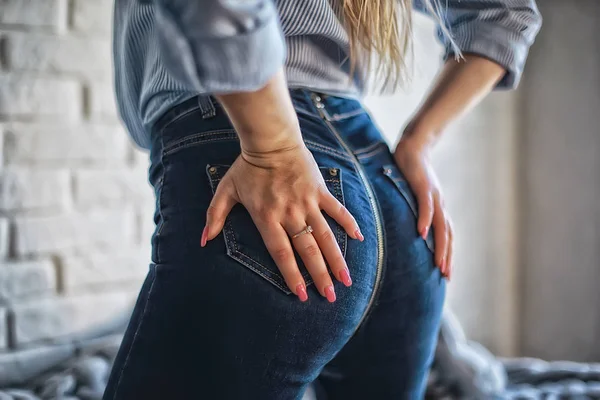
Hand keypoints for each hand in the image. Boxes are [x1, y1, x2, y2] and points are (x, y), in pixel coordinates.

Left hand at [201, 143, 362, 301]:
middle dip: (320, 276)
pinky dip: (348, 223)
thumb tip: (203, 240)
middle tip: (330, 297)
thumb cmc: (246, 167)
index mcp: (266, 217)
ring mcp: (307, 202)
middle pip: (307, 250)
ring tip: (346, 279)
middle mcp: (289, 213)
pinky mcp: (319, 190)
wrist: (270, 139)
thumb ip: (214, 216)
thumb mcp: (225, 191)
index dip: (291, 274)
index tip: (301, 294)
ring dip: (336, 258)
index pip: (281, 253)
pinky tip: (360, 239)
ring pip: (325, 235)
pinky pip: (337, 209)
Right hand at [393, 129, 452, 278]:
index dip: (447, 254)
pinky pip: (425, 206)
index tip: (446, 274)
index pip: (446, 235)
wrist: (413, 145)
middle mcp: (439, 204)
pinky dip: (425, 221)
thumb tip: (406, 227)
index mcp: (437, 207)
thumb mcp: (412, 195)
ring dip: (440, 245)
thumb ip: (413, 210)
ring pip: (440, 225)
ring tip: (438, 263)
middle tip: (445, 276)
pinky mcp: (422, 186)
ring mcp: (432, 195)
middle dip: (447, 256)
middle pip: (447, 234)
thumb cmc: (410, 171)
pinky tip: (421, 234)